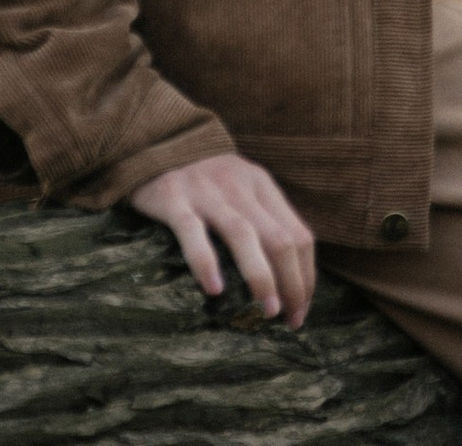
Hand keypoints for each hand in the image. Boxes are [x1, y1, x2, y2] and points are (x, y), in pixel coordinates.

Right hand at [133, 151, 316, 325]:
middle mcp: (241, 188)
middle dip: (291, 282)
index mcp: (262, 186)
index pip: (299, 234)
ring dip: (260, 275)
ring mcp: (207, 192)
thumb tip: (285, 276)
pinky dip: (206, 261)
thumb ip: (261, 220)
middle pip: (279, 237)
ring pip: (244, 235)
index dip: (305, 275)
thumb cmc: (204, 179)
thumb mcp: (241, 189)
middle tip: (290, 320)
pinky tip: (215, 290)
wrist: (155, 141)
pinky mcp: (174, 199)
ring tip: (267, 311)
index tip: (301, 310)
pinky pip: (193, 232)